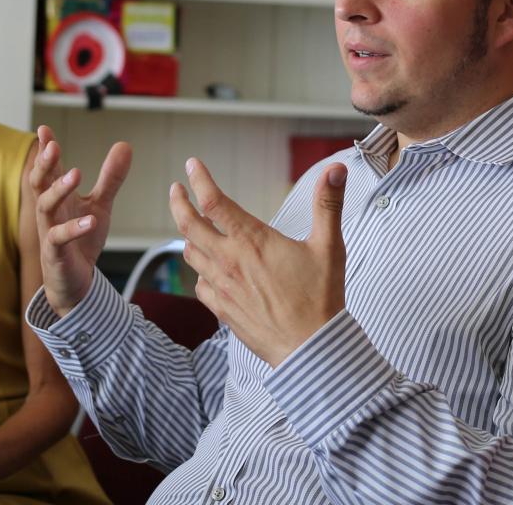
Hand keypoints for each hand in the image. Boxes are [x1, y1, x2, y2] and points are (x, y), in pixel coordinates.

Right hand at [30, 125, 132, 315]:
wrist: (76, 283)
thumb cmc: (82, 241)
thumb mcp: (100, 205)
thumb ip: (110, 178)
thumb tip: (124, 144)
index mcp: (59, 199)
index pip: (49, 170)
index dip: (46, 150)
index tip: (44, 129)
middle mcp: (50, 212)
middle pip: (39, 184)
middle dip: (45, 164)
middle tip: (53, 146)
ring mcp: (50, 232)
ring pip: (45, 207)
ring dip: (59, 190)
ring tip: (76, 174)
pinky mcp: (55, 254)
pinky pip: (60, 239)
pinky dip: (74, 229)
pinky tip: (90, 220)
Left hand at [170, 158, 347, 367]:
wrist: (310, 348)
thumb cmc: (321, 297)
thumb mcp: (329, 246)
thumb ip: (328, 204)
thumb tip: (335, 169)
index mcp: (252, 241)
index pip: (214, 202)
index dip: (200, 180)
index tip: (192, 165)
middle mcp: (230, 262)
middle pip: (189, 226)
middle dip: (179, 203)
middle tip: (176, 190)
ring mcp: (223, 288)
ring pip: (191, 255)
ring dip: (188, 236)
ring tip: (191, 227)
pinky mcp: (223, 310)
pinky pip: (200, 286)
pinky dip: (199, 272)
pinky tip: (208, 271)